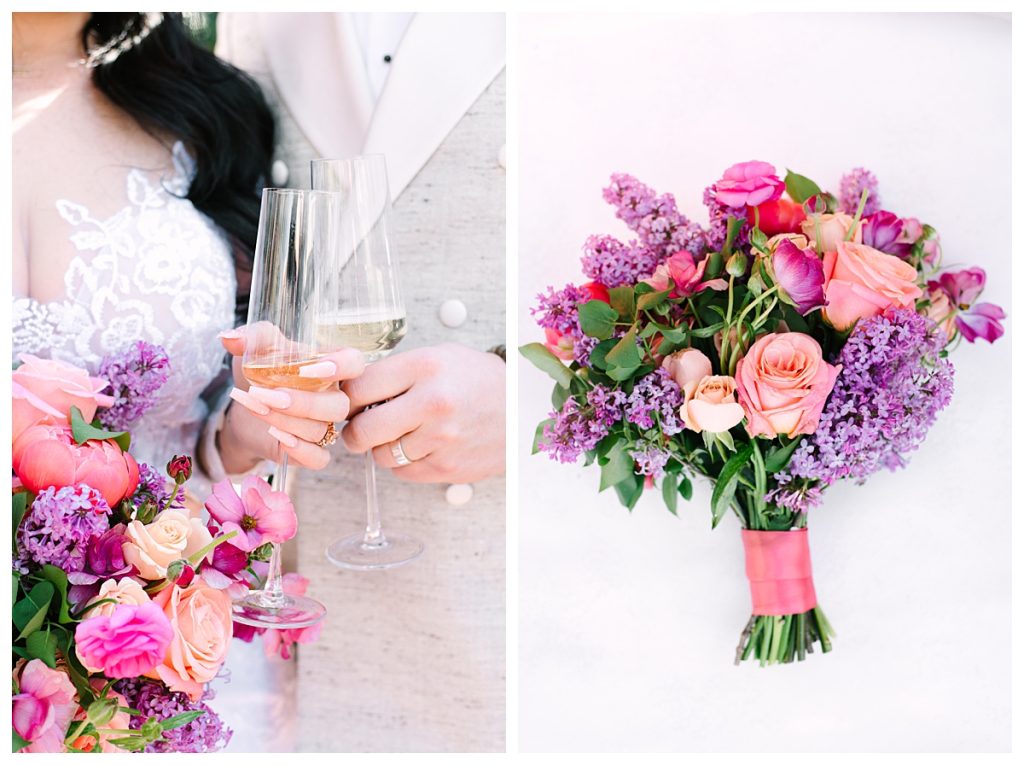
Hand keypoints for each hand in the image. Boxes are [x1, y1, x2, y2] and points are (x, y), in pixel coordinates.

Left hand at [217, 327, 364, 470]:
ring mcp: (325, 425)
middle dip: (303, 403)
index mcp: (329, 367)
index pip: (354, 363)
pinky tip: (278, 437)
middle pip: (339, 405)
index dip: (341, 366)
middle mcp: (333, 397)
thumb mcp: (256, 350)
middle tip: (267, 395)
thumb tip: (229, 338)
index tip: (311, 369)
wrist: (245, 406)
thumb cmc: (259, 373)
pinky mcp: (312, 450)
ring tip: (256, 407)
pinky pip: (319, 458)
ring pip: (321, 430)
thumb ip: (251, 339)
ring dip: (286, 421)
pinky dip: (300, 451)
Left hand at [342, 343, 505, 482]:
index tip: (352, 401)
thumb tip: (351, 390)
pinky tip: (419, 446)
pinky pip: (403, 472)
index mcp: (426, 366)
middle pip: (362, 429)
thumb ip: (398, 370)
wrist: (522, 410)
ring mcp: (441, 439)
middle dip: (355, 431)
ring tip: (398, 434)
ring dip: (381, 448)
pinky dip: (403, 462)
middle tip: (361, 426)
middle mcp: (433, 402)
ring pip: (380, 455)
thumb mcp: (441, 356)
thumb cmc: (477, 381)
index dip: (348, 396)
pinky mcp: (448, 466)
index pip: (360, 387)